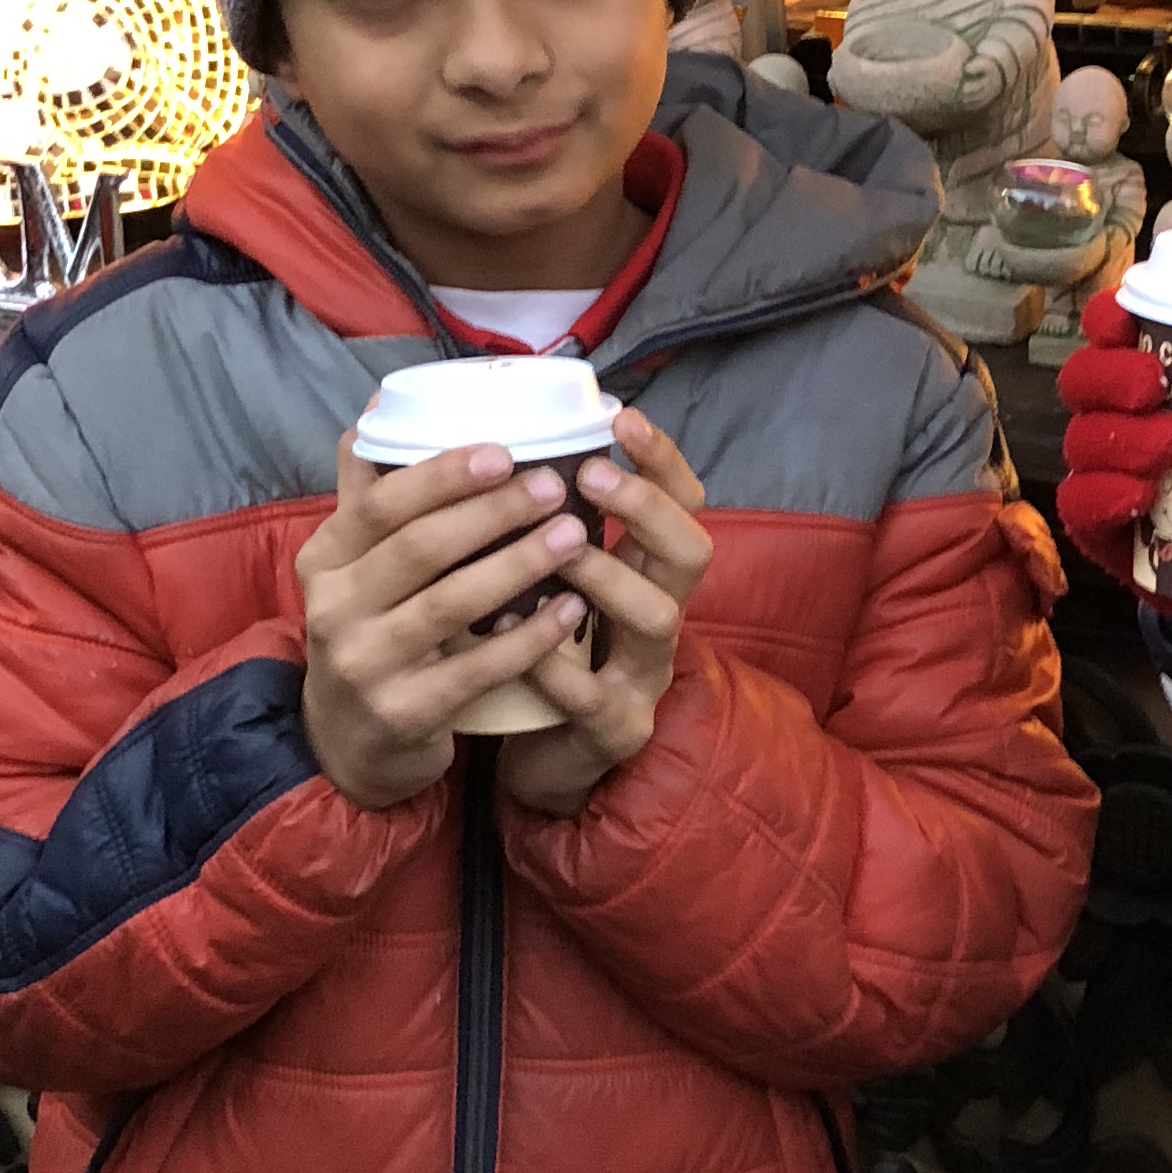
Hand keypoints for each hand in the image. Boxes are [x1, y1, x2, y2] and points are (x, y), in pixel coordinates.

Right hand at [295, 435, 611, 810]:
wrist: (349, 744)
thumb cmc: (369, 633)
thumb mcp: (351, 567)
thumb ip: (366, 493)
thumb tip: (376, 409)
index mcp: (325, 560)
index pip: (381, 504)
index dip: (442, 475)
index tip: (504, 451)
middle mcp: (333, 610)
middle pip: (420, 547)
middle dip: (493, 512)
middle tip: (554, 486)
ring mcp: (365, 666)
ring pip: (450, 604)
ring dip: (519, 564)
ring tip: (574, 535)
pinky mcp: (403, 714)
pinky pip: (475, 668)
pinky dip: (527, 638)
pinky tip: (569, 609)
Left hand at [495, 408, 715, 819]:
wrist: (544, 755)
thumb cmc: (541, 649)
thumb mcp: (547, 579)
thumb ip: (535, 521)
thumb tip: (479, 435)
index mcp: (646, 573)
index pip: (683, 503)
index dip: (662, 460)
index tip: (621, 417)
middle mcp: (661, 617)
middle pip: (692, 552)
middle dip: (645, 508)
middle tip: (589, 474)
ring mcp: (645, 676)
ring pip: (657, 619)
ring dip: (608, 577)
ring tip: (558, 548)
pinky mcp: (615, 729)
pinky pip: (594, 696)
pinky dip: (553, 663)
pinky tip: (509, 635)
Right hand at [1055, 289, 1171, 582]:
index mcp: (1158, 370)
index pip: (1113, 326)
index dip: (1109, 312)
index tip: (1128, 315)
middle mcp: (1119, 413)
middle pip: (1082, 377)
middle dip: (1111, 374)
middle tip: (1157, 385)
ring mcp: (1103, 469)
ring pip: (1080, 438)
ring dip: (1117, 437)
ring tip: (1167, 445)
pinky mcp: (1100, 523)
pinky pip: (1079, 503)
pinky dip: (1104, 494)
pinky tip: (1138, 495)